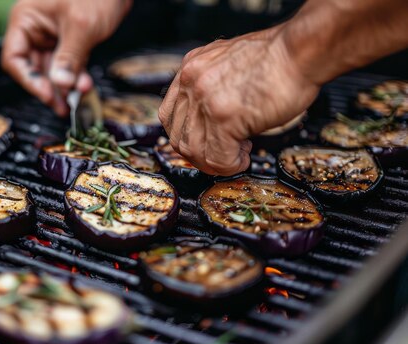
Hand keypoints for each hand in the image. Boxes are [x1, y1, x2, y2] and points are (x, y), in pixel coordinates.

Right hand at [2, 0, 130, 115]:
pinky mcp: (70, 39)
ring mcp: (53, 35)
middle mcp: (35, 28)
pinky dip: (76, 76)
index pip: (14, 59)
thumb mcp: (82, 26)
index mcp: (26, 20)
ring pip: (52, 69)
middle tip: (63, 106)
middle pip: (33, 68)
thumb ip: (70, 58)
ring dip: (65, 85)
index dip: (29, 80)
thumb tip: (60, 84)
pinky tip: (84, 86)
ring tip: (77, 98)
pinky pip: (68, 64)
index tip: (47, 95)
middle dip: (50, 88)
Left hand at [159, 28, 319, 175]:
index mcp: (190, 68)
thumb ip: (212, 88)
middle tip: (223, 154)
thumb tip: (209, 120)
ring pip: (194, 151)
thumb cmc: (278, 58)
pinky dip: (230, 165)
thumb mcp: (229, 64)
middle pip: (178, 137)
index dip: (187, 137)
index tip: (205, 144)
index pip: (169, 116)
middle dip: (200, 154)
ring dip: (216, 161)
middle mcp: (191, 82)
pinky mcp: (224, 117)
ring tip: (238, 152)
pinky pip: (217, 158)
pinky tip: (244, 155)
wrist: (302, 50)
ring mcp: (205, 99)